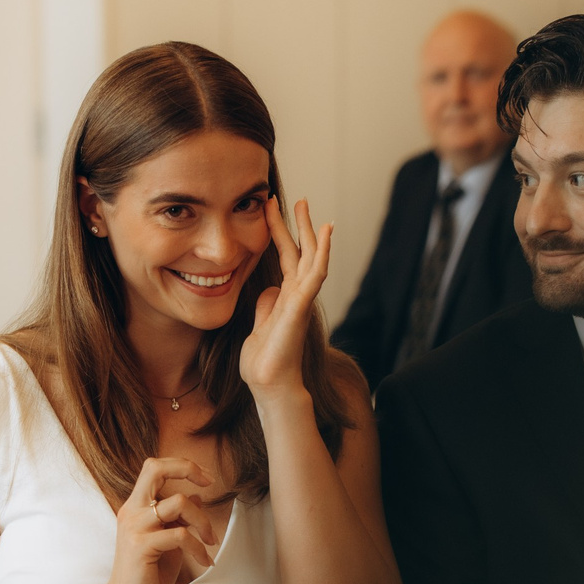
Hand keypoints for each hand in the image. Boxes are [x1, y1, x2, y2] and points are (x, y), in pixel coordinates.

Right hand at [101, 457, 217, 583]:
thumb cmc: (148, 575)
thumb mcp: (169, 541)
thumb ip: (178, 518)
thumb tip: (196, 495)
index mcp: (136, 507)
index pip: (154, 467)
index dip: (182, 466)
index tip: (206, 479)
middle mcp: (132, 511)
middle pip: (156, 468)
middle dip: (188, 469)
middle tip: (211, 483)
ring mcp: (135, 527)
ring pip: (180, 503)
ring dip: (203, 521)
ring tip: (209, 541)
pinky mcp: (141, 545)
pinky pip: (181, 535)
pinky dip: (199, 547)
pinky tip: (204, 561)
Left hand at [237, 197, 332, 399]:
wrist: (268, 385)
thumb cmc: (264, 362)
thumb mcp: (259, 324)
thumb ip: (266, 305)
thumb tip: (269, 289)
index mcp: (286, 298)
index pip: (286, 258)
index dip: (279, 233)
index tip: (268, 209)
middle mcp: (298, 296)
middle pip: (302, 252)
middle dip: (298, 225)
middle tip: (297, 199)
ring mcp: (302, 300)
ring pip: (312, 259)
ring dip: (312, 232)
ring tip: (308, 207)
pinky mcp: (301, 307)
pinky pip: (315, 275)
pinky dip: (321, 253)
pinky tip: (324, 233)